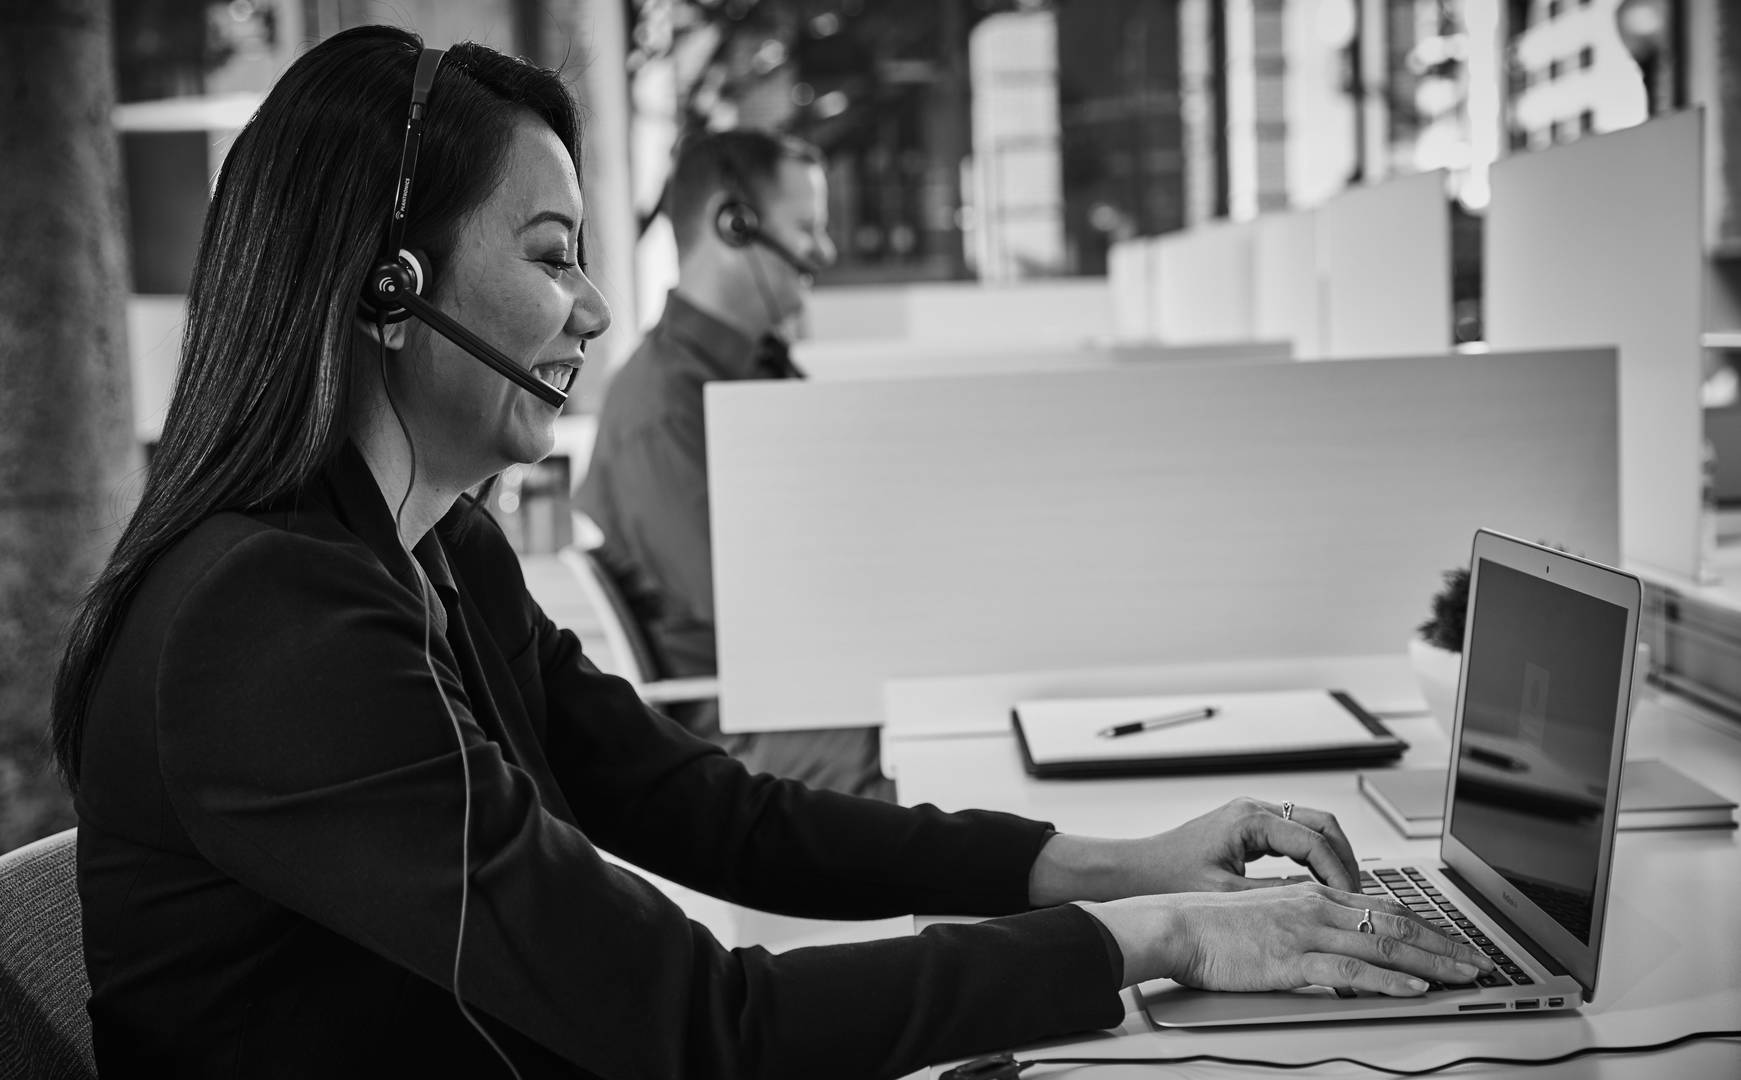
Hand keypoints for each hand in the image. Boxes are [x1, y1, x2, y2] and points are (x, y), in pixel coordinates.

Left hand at [1028, 797, 1358, 904]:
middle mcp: (1253, 810)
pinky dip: (1311, 856)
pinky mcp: (1244, 829)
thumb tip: (1319, 908)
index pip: (1315, 840)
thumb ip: (1276, 898)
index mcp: (1251, 820)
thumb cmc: (1168, 879)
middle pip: (1321, 823)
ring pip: (1309, 826)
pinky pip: (1291, 836)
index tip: (1352, 898)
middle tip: (1359, 892)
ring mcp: (1250, 817)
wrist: (1131, 873)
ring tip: (1346, 890)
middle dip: (1345, 857)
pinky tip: (1318, 885)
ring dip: (1330, 855)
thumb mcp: (1228, 896)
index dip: (1339, 871)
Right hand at [1084, 883, 1494, 993]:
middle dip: (1445, 944)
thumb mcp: (1266, 916)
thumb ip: (1303, 926)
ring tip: (1465, 976)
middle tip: (1480, 962)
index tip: (1455, 943)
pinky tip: (1414, 989)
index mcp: (1311, 896)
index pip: (1383, 908)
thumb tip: (1333, 948)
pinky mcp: (1292, 959)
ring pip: (1384, 945)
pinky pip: (1351, 971)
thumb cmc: (1211, 925)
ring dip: (1433, 962)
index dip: (1426, 926)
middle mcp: (1316, 907)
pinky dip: (1389, 982)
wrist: (1174, 924)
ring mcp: (1306, 932)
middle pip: (1396, 923)